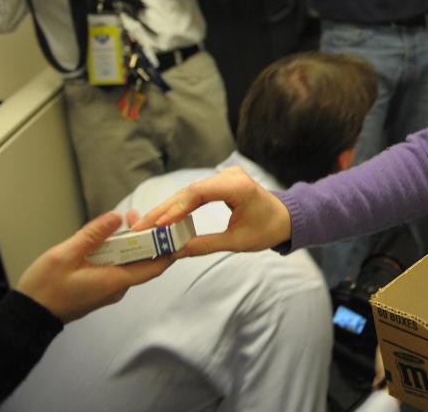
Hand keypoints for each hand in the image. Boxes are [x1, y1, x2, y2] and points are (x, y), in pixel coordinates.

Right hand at [15, 212, 173, 323]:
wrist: (28, 316)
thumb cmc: (44, 289)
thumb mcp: (65, 255)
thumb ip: (93, 235)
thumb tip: (117, 217)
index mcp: (115, 281)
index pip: (155, 266)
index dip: (170, 249)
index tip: (177, 232)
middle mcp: (117, 287)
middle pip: (143, 261)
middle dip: (147, 238)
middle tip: (138, 216)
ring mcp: (109, 289)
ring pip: (129, 263)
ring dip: (130, 243)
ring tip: (124, 220)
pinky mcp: (99, 288)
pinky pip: (117, 268)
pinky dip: (118, 252)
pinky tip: (108, 238)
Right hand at [130, 166, 292, 255]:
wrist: (286, 218)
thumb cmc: (267, 229)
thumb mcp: (237, 242)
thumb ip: (205, 245)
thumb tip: (175, 251)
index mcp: (238, 186)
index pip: (198, 193)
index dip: (176, 209)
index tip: (159, 225)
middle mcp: (230, 176)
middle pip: (189, 191)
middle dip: (164, 210)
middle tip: (141, 227)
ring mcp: (225, 175)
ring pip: (189, 191)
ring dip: (168, 208)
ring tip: (147, 224)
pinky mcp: (221, 181)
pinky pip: (196, 192)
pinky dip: (180, 205)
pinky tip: (164, 218)